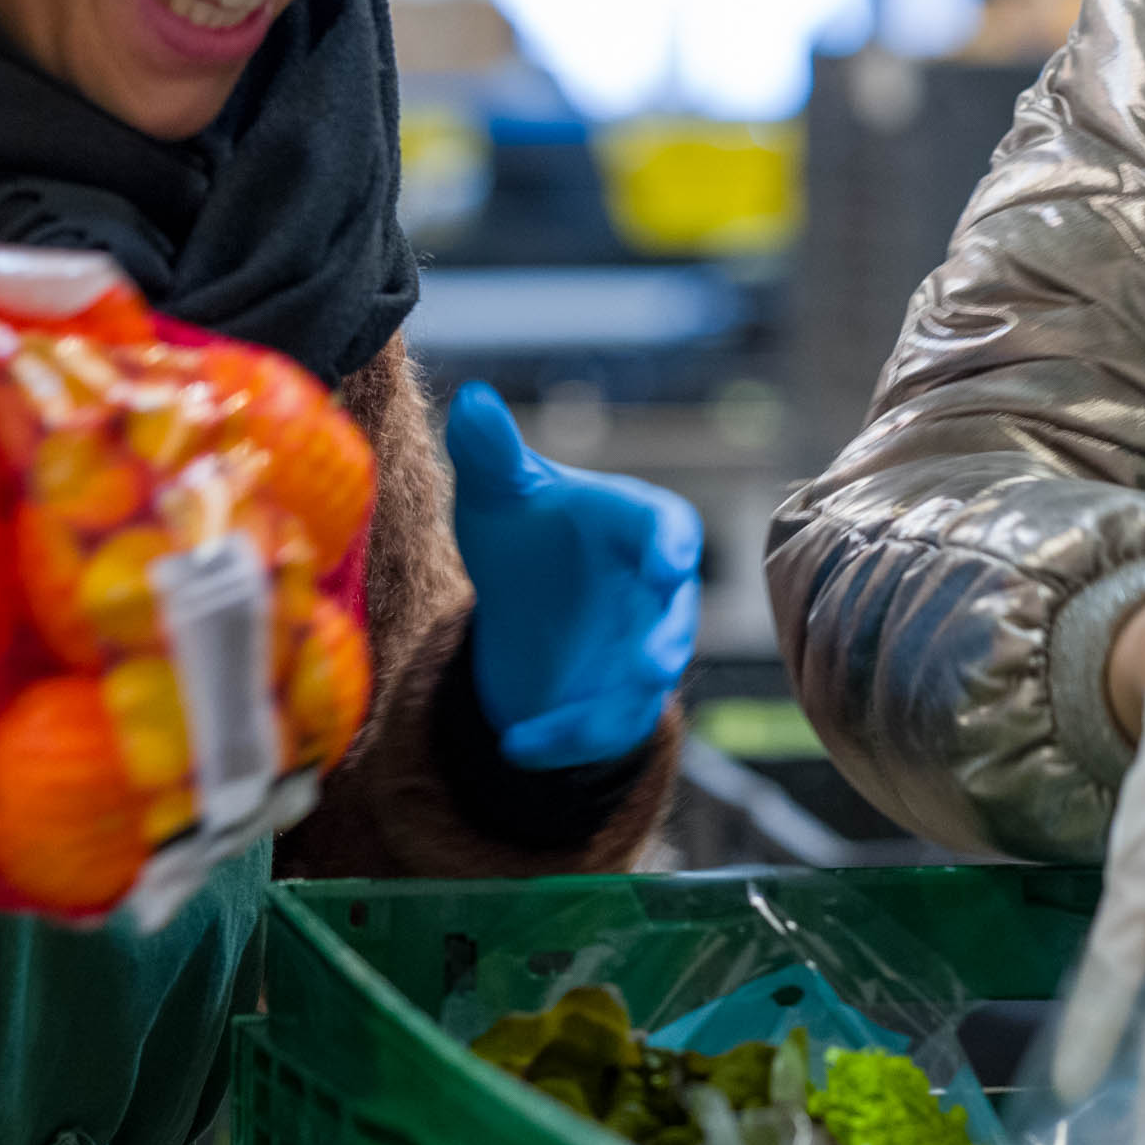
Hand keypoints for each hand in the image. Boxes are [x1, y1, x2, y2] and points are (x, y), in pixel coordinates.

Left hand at [447, 382, 701, 768]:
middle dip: (663, 643)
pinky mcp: (623, 701)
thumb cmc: (529, 525)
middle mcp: (658, 593)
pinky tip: (513, 745)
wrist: (530, 599)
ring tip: (564, 724)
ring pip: (642, 689)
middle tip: (650, 664)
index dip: (671, 547)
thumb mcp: (501, 490)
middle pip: (673, 620)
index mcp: (639, 525)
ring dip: (611, 708)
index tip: (671, 560)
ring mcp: (645, 651)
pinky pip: (604, 728)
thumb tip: (471, 399)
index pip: (668, 529)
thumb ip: (490, 451)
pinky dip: (563, 740)